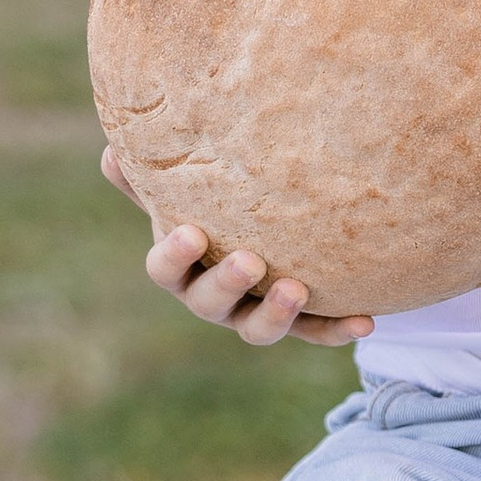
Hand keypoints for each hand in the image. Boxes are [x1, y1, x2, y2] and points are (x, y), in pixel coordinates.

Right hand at [101, 147, 373, 346]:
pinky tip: (366, 320)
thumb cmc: (213, 206)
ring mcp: (253, 315)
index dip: (175, 256)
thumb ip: (154, 175)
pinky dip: (337, 329)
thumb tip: (114, 147)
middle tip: (250, 261)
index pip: (165, 268)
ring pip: (257, 330)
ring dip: (277, 314)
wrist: (266, 232)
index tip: (192, 233)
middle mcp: (212, 298)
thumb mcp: (185, 190)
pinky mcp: (299, 324)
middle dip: (227, 285)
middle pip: (209, 304)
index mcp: (181, 266)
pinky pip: (316, 333)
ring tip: (297, 289)